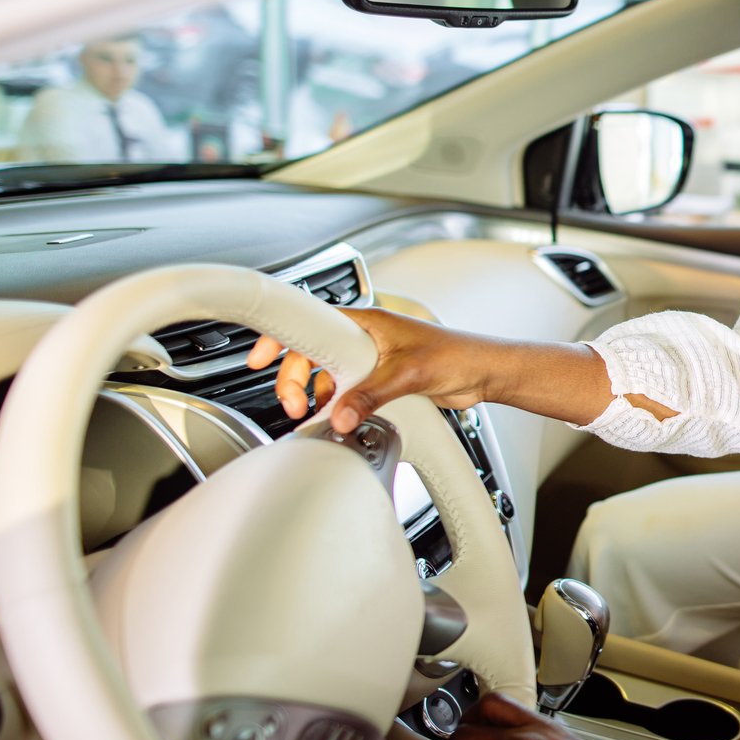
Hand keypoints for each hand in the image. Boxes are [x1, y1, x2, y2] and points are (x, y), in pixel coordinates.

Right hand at [246, 307, 492, 433]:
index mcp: (365, 322)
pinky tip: (336, 417)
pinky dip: (334, 404)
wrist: (481, 374)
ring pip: (324, 374)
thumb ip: (370, 395)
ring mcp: (368, 359)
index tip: (258, 357)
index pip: (311, 321)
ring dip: (315, 395)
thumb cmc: (455, 356)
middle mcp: (363, 337)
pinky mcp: (376, 379)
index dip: (280, 337)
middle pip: (310, 354)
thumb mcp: (407, 375)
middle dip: (295, 379)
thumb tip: (339, 415)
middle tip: (295, 405)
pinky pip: (343, 390)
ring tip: (316, 414)